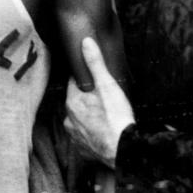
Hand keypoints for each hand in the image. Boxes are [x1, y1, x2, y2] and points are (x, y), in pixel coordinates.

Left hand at [64, 37, 134, 166]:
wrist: (124, 150)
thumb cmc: (116, 118)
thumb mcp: (107, 85)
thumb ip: (95, 63)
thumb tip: (85, 42)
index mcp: (72, 102)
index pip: (74, 83)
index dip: (84, 79)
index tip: (94, 79)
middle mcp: (69, 119)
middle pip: (77, 102)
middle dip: (88, 98)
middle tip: (104, 97)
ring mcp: (75, 136)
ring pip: (80, 120)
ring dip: (89, 116)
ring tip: (106, 114)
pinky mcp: (83, 149)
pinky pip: (86, 136)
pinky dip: (93, 133)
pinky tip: (105, 130)